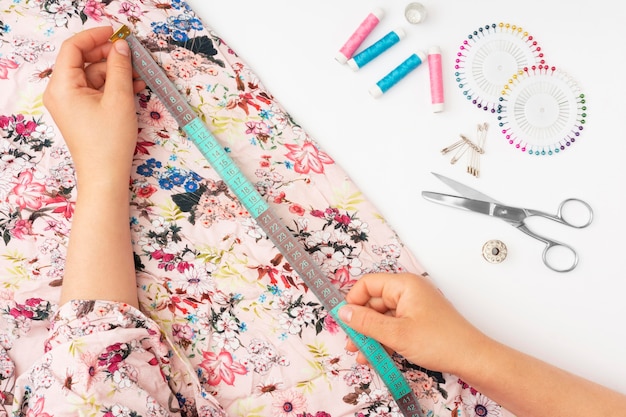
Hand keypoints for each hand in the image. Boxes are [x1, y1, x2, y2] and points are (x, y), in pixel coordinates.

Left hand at [43, 26, 144, 185]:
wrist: (105, 175)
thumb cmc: (109, 142)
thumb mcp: (119, 99)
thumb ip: (121, 68)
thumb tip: (121, 46)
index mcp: (62, 86)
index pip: (73, 48)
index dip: (95, 36)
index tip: (116, 33)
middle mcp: (61, 92)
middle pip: (84, 61)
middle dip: (109, 56)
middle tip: (132, 55)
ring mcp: (71, 103)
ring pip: (93, 76)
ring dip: (116, 73)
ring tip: (139, 76)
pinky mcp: (81, 112)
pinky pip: (96, 90)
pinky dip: (113, 87)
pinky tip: (133, 88)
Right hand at [338, 272, 489, 374]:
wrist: (472, 359)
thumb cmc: (441, 342)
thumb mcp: (397, 334)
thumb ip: (367, 323)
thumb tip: (343, 313)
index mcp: (404, 285)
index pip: (368, 284)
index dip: (353, 301)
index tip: (345, 321)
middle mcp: (408, 292)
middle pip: (373, 302)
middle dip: (361, 324)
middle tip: (351, 343)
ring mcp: (413, 308)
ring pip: (382, 318)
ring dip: (370, 336)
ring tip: (362, 355)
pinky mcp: (418, 322)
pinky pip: (393, 327)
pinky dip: (383, 340)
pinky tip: (375, 356)